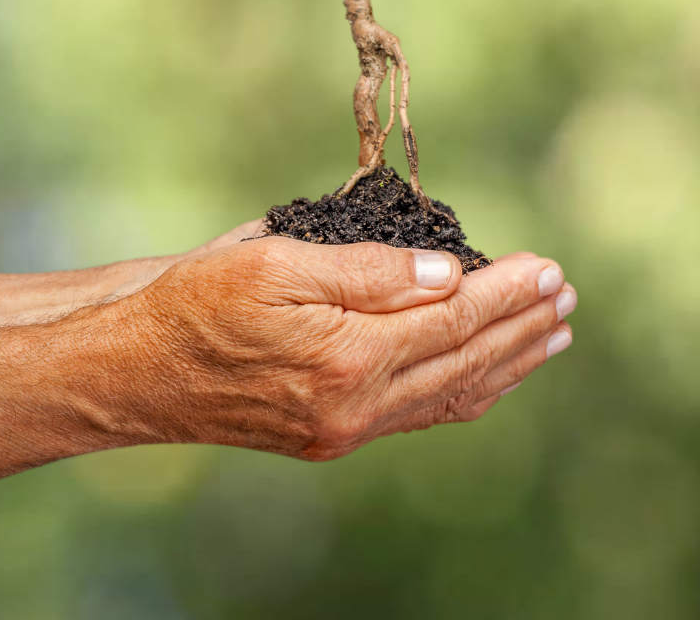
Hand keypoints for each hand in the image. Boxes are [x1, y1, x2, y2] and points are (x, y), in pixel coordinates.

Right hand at [108, 236, 575, 459]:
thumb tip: (447, 274)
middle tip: (567, 296)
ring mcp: (346, 428)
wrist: (132, 374)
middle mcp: (356, 405)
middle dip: (523, 327)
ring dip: (508, 363)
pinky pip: (420, 414)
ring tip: (553, 334)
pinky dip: (465, 390)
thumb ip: (368, 271)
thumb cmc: (195, 303)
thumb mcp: (277, 262)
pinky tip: (489, 374)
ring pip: (451, 396)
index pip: (454, 320)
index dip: (507, 293)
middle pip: (465, 362)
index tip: (549, 268)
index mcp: (348, 357)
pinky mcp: (331, 436)